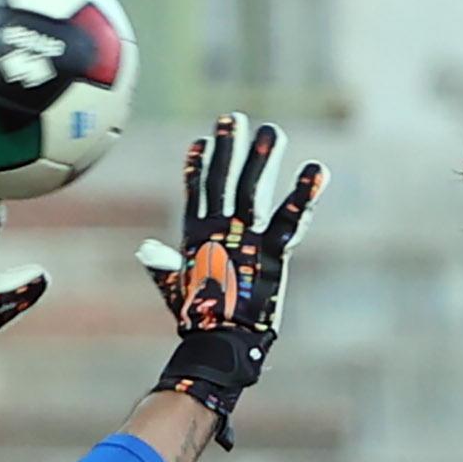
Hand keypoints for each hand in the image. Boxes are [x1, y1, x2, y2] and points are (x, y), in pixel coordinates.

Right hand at [136, 113, 327, 446]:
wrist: (218, 344)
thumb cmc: (197, 322)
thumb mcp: (174, 288)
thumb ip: (161, 265)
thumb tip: (145, 250)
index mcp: (196, 238)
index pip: (196, 192)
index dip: (198, 167)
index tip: (201, 141)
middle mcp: (220, 230)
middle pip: (226, 180)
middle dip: (230, 148)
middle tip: (234, 117)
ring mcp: (246, 238)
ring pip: (255, 188)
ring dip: (263, 157)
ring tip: (270, 129)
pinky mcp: (273, 250)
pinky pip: (292, 216)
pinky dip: (305, 192)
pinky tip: (317, 168)